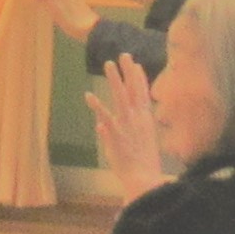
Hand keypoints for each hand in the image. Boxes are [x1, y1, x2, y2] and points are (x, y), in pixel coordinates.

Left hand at [88, 51, 167, 186]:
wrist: (143, 178)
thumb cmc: (141, 164)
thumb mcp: (135, 145)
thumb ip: (117, 132)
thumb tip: (100, 125)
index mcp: (146, 121)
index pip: (143, 95)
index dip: (139, 79)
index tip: (136, 65)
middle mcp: (138, 119)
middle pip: (133, 90)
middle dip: (128, 72)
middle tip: (124, 55)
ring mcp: (127, 125)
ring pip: (120, 97)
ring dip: (115, 79)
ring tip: (109, 64)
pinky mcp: (115, 134)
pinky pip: (105, 116)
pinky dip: (97, 106)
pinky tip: (89, 95)